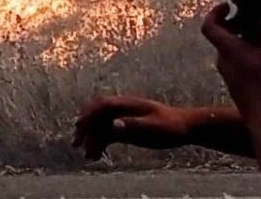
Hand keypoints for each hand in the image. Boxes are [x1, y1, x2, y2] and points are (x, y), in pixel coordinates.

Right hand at [72, 96, 188, 158]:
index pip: (102, 105)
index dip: (89, 114)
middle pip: (97, 115)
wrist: (184, 127)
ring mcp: (123, 119)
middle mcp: (122, 110)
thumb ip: (133, 125)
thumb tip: (113, 125)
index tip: (79, 127)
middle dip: (85, 128)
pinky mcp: (126, 129)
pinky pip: (108, 135)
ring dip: (91, 138)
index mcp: (128, 104)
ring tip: (86, 155)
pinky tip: (96, 156)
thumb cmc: (171, 126)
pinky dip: (100, 144)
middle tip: (76, 143)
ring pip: (101, 126)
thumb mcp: (153, 127)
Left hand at [201, 3, 260, 122]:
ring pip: (236, 51)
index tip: (228, 6)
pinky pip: (241, 64)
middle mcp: (223, 61)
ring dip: (252, 43)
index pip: (209, 25)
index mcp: (228, 49)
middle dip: (242, 26)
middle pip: (226, 36)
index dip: (216, 12)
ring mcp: (229, 75)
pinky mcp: (237, 85)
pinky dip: (254, 57)